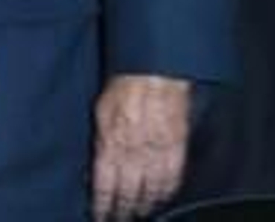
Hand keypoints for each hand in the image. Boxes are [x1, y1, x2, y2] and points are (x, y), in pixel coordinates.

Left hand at [91, 74, 190, 220]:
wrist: (156, 68)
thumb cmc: (126, 83)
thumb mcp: (101, 109)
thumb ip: (101, 140)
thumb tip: (96, 164)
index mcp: (111, 142)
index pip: (105, 185)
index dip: (102, 204)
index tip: (101, 214)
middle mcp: (133, 150)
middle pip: (128, 192)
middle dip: (124, 209)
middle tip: (122, 218)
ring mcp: (157, 149)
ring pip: (151, 189)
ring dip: (146, 204)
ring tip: (142, 212)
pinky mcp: (177, 144)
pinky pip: (173, 175)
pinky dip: (168, 190)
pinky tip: (164, 196)